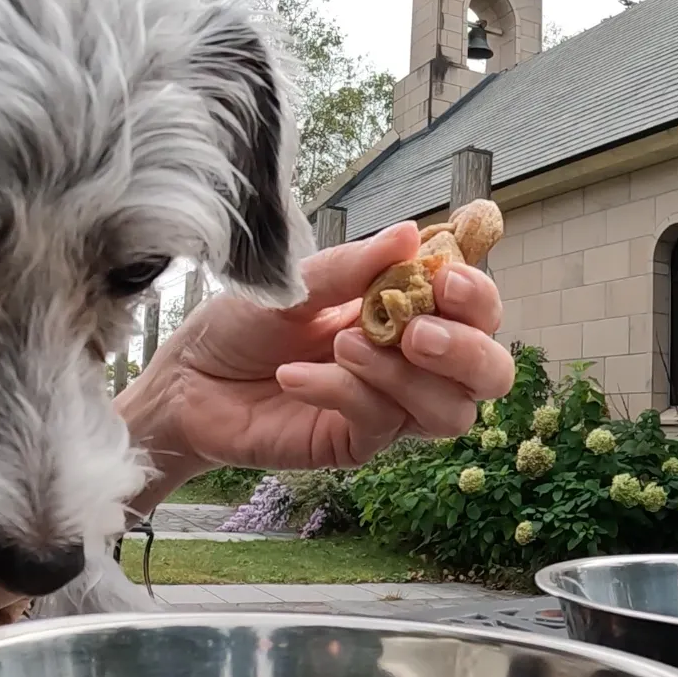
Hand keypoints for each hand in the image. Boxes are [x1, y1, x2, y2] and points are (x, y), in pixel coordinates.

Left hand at [119, 222, 513, 498]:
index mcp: (408, 310)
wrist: (188, 378)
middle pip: (489, 373)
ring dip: (404, 377)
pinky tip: (295, 375)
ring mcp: (389, 407)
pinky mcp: (356, 443)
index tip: (444, 278)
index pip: (477, 310)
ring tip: (343, 345)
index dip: (476, 297)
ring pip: (448, 411)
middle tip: (416, 332)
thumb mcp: (295, 282)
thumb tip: (411, 234)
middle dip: (466, 351)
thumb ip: (352, 266)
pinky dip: (343, 392)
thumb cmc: (244, 323)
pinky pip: (380, 423)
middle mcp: (411, 362)